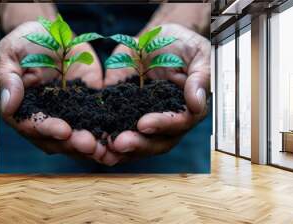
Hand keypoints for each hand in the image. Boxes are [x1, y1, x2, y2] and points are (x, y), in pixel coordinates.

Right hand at [0, 21, 121, 164]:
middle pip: (57, 139)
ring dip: (91, 146)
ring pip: (77, 138)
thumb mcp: (10, 53)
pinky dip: (106, 133)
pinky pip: (97, 123)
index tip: (64, 130)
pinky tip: (118, 138)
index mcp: (23, 110)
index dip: (47, 129)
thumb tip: (8, 106)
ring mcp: (67, 116)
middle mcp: (45, 119)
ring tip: (105, 149)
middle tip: (90, 145)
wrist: (53, 34)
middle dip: (73, 143)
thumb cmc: (25, 41)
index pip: (32, 125)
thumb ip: (8, 78)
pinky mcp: (87, 108)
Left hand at [105, 23, 210, 157]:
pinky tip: (92, 142)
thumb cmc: (183, 46)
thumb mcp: (198, 55)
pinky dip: (104, 137)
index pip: (179, 124)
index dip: (163, 125)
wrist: (156, 39)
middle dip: (138, 144)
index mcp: (186, 110)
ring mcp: (144, 120)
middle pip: (156, 142)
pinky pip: (114, 129)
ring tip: (103, 149)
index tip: (144, 124)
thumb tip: (197, 103)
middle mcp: (166, 122)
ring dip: (119, 150)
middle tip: (119, 143)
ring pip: (135, 143)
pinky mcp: (123, 114)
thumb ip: (200, 77)